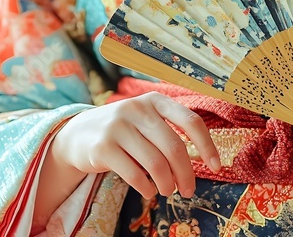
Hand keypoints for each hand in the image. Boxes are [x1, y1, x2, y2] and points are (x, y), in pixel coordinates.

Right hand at [52, 92, 221, 197]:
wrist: (76, 134)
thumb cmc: (123, 131)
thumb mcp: (145, 120)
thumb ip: (169, 131)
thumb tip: (203, 160)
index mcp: (154, 100)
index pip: (190, 121)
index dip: (207, 145)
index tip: (216, 166)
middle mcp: (137, 109)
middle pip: (174, 147)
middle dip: (186, 174)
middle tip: (188, 191)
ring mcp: (118, 126)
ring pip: (155, 164)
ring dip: (166, 184)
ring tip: (167, 190)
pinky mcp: (102, 147)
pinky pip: (134, 175)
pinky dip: (146, 188)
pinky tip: (148, 191)